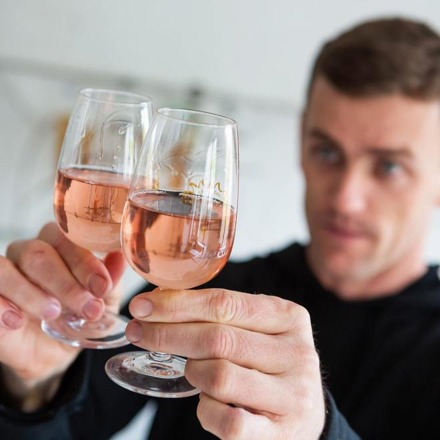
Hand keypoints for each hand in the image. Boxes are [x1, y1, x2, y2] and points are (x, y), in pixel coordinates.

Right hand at [0, 222, 125, 407]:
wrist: (56, 353)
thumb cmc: (81, 315)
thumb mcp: (104, 299)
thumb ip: (111, 277)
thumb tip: (123, 256)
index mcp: (59, 245)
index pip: (67, 238)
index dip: (84, 261)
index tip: (101, 287)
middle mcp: (28, 253)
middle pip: (39, 254)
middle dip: (66, 283)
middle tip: (88, 308)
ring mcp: (5, 273)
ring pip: (6, 269)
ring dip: (32, 292)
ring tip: (54, 313)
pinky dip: (1, 306)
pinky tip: (17, 322)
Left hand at [127, 288, 325, 439]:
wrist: (303, 414)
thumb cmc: (268, 365)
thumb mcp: (257, 330)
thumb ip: (221, 316)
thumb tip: (159, 302)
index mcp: (289, 317)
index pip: (225, 303)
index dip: (177, 304)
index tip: (142, 306)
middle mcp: (297, 352)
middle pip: (218, 338)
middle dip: (168, 333)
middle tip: (139, 331)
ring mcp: (293, 395)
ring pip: (219, 376)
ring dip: (192, 371)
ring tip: (189, 369)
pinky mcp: (281, 433)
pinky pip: (228, 421)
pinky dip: (206, 411)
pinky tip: (205, 403)